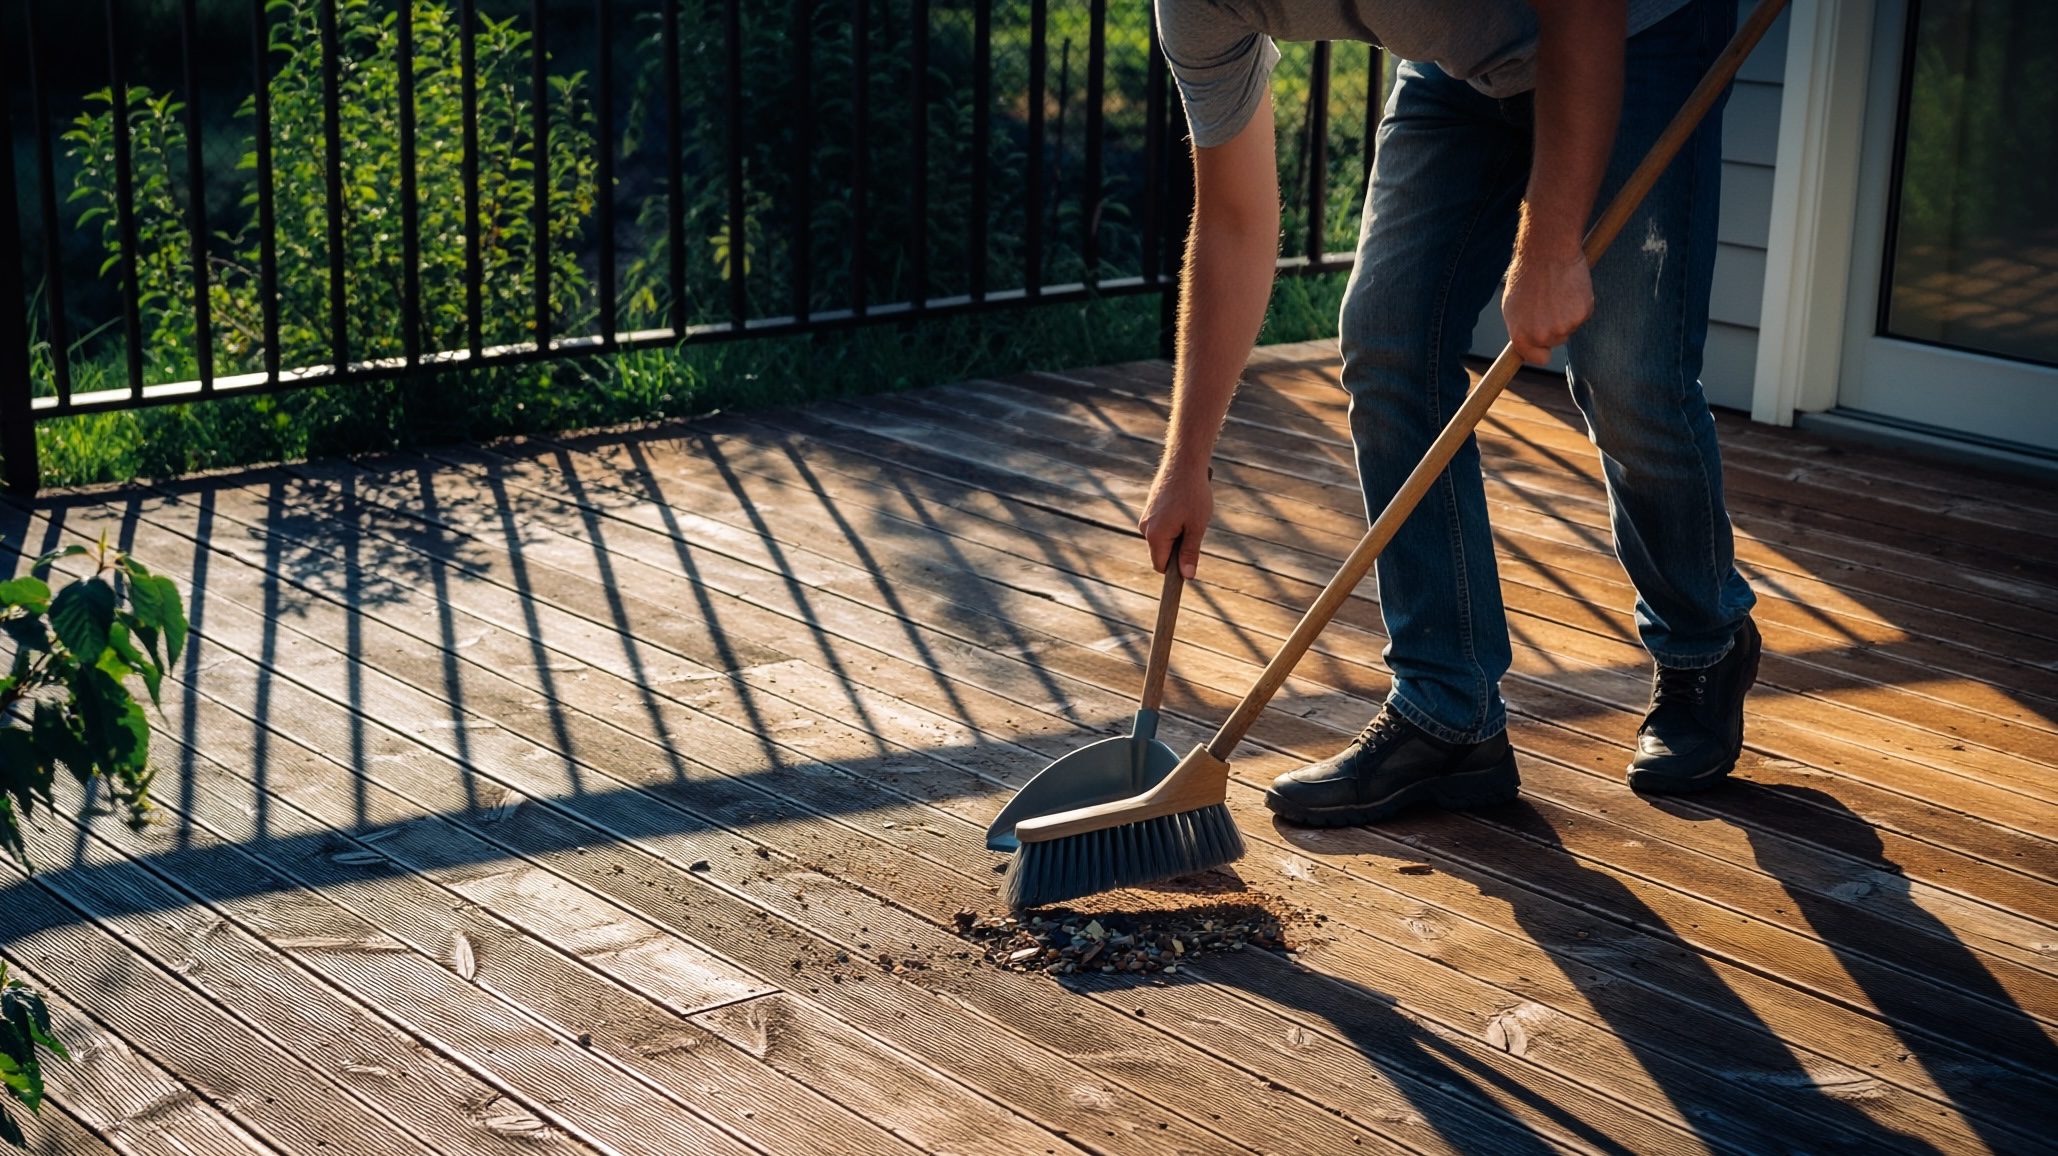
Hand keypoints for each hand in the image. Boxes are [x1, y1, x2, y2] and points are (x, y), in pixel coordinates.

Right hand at [1139, 460, 1211, 578]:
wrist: (1183, 462)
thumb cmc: (1193, 494)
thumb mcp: (1197, 527)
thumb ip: (1190, 553)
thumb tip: (1187, 576)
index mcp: (1155, 536)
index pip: (1161, 567)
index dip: (1176, 569)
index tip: (1190, 561)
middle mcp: (1145, 528)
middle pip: (1161, 553)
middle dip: (1178, 549)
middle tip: (1195, 529)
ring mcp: (1146, 517)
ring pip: (1161, 538)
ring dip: (1176, 534)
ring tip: (1190, 514)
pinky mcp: (1149, 508)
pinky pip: (1160, 525)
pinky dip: (1173, 523)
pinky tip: (1184, 506)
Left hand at [1502, 241, 1593, 365]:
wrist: (1547, 251)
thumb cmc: (1527, 274)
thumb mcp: (1513, 305)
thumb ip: (1520, 328)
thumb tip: (1526, 344)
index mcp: (1522, 335)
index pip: (1537, 359)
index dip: (1541, 352)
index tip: (1544, 346)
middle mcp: (1543, 336)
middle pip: (1557, 341)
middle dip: (1554, 325)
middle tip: (1548, 300)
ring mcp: (1564, 326)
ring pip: (1570, 327)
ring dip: (1566, 313)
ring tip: (1556, 291)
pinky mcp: (1583, 313)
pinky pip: (1583, 314)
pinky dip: (1579, 303)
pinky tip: (1569, 287)